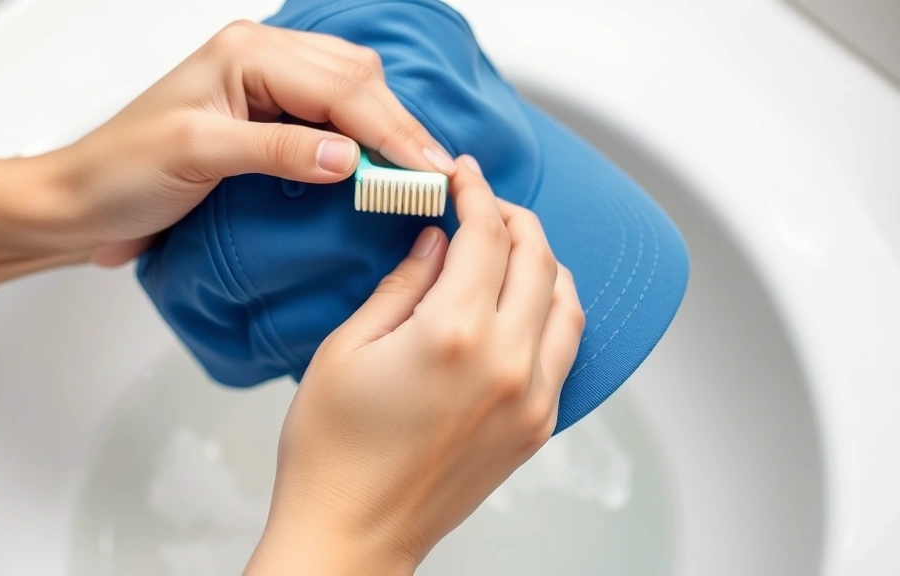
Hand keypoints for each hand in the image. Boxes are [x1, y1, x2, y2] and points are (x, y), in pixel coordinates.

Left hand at [45, 20, 456, 265]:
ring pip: (353, 89)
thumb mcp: (199, 157)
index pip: (340, 87)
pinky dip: (367, 132)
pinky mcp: (268, 113)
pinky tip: (384, 157)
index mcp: (244, 54)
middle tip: (437, 176)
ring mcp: (265, 82)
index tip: (428, 173)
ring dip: (390, 128)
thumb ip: (277, 150)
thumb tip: (350, 157)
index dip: (391, 132)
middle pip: (357, 80)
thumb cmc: (122, 174)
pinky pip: (335, 110)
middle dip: (401, 128)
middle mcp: (260, 57)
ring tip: (420, 169)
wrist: (83, 201)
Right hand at [244, 156, 584, 574]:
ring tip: (511, 246)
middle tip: (485, 202)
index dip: (476, 193)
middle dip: (513, 218)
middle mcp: (507, 363)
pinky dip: (556, 311)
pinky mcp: (537, 427)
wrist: (352, 533)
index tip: (464, 175)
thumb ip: (404, 283)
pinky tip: (528, 302)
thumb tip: (438, 241)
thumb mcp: (348, 348)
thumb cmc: (332, 452)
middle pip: (537, 259)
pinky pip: (567, 350)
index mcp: (453, 334)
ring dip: (544, 261)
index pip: (486, 235)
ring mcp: (532, 398)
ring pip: (568, 302)